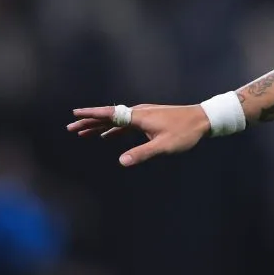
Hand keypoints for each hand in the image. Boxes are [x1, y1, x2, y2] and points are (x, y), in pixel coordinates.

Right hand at [67, 104, 211, 166]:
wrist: (203, 119)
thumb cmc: (185, 132)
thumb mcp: (164, 146)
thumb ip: (142, 153)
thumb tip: (122, 161)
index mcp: (139, 117)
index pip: (110, 114)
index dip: (91, 115)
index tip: (74, 114)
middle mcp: (139, 113)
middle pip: (109, 116)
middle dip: (89, 122)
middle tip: (70, 128)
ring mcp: (144, 115)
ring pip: (116, 120)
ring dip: (99, 126)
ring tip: (83, 133)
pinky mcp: (150, 119)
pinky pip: (126, 124)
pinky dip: (113, 129)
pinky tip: (107, 136)